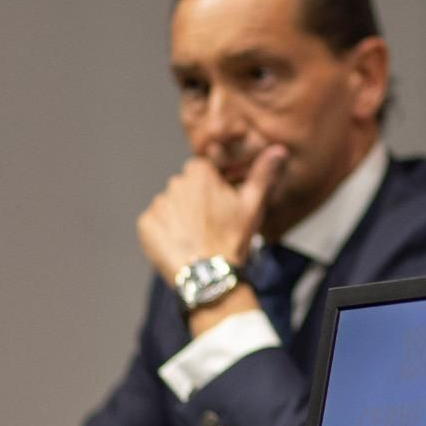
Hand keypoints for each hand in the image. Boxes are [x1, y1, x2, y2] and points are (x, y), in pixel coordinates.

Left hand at [137, 146, 286, 280]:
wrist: (209, 276)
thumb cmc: (232, 239)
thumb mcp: (253, 205)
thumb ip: (263, 174)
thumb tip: (279, 149)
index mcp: (199, 172)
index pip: (204, 173)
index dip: (214, 191)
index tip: (221, 210)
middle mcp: (175, 183)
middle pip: (186, 189)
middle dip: (195, 204)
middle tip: (211, 227)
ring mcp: (158, 204)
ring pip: (171, 207)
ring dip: (180, 219)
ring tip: (196, 240)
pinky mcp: (145, 225)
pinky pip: (155, 224)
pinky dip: (165, 233)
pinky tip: (181, 246)